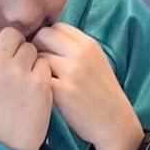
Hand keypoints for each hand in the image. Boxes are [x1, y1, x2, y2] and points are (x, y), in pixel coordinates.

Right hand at [0, 26, 53, 149]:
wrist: (7, 141)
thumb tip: (6, 33)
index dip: (1, 41)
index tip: (5, 56)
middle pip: (13, 34)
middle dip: (18, 46)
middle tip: (19, 67)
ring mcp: (18, 72)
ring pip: (31, 46)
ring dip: (32, 59)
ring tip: (27, 79)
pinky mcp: (39, 82)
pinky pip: (45, 62)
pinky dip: (44, 72)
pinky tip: (38, 87)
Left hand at [33, 22, 143, 149]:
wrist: (115, 123)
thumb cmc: (103, 94)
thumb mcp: (97, 62)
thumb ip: (76, 49)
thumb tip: (47, 38)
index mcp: (89, 44)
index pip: (57, 27)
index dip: (47, 37)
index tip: (46, 51)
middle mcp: (81, 54)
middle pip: (43, 35)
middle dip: (36, 47)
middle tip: (39, 65)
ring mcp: (71, 72)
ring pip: (38, 56)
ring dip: (35, 67)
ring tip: (41, 80)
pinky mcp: (62, 92)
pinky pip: (37, 77)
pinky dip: (36, 83)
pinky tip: (42, 92)